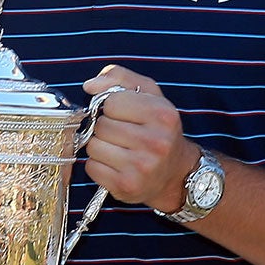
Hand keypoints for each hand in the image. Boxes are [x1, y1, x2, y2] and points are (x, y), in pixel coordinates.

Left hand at [80, 66, 193, 211]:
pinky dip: (98, 165)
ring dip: (100, 146)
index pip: (112, 102)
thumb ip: (119, 78)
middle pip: (101, 125)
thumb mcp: (148, 95)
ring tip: (119, 149)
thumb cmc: (158, 129)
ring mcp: (141, 167)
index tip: (124, 114)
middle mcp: (156, 142)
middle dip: (106, 127)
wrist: (174, 174)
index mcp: (163, 115)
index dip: (113, 106)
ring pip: (93, 146)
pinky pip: (91, 167)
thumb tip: (90, 85)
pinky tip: (115, 164)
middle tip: (123, 134)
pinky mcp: (126, 186)